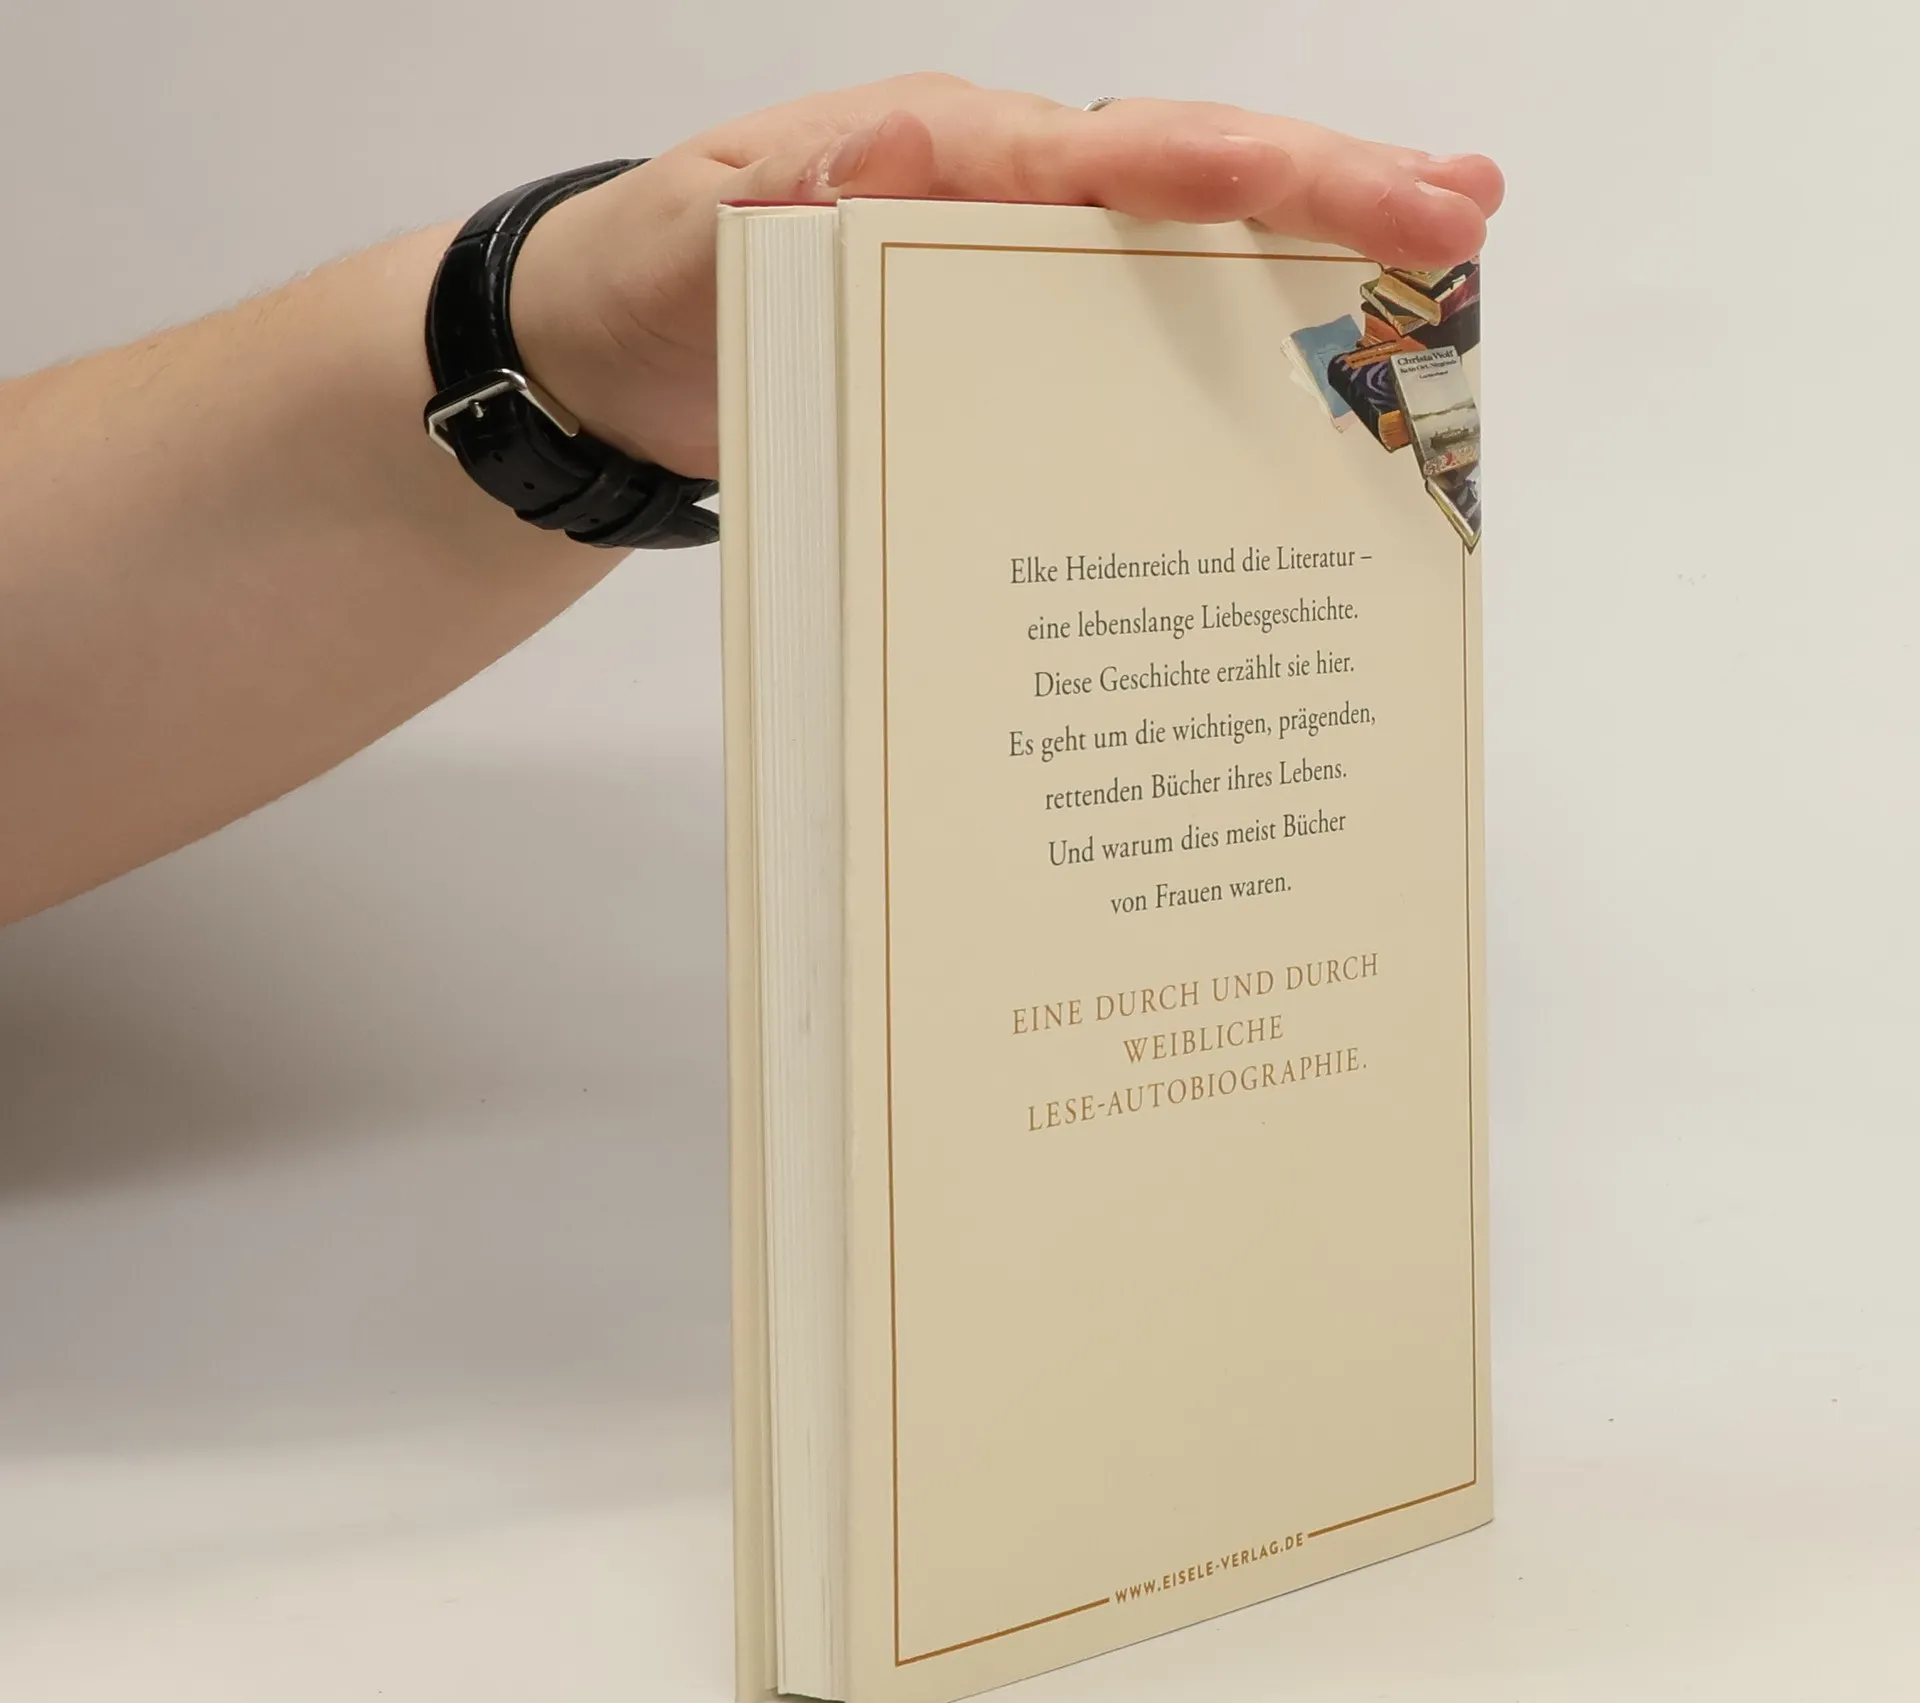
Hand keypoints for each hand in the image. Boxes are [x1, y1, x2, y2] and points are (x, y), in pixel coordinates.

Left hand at [512, 74, 1503, 479]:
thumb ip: (786, 206)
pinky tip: (1304, 398)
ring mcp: (1016, 277)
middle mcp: (1002, 201)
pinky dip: (1227, 358)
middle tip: (1464, 215)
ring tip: (1438, 278)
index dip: (1220, 170)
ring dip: (1309, 271)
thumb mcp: (693, 241)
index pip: (1102, 154)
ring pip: (1183, 262)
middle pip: (1187, 185)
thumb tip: (909, 153)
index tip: (1326, 184)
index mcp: (941, 158)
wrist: (611, 358)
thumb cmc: (653, 285)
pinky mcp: (1010, 354)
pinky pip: (1132, 348)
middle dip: (1328, 198)